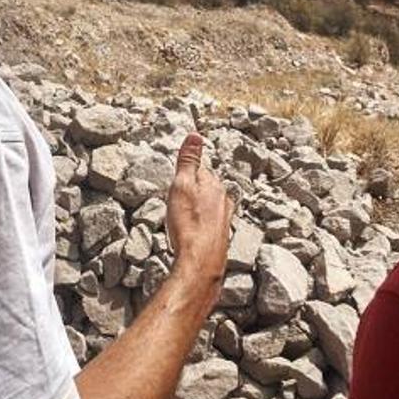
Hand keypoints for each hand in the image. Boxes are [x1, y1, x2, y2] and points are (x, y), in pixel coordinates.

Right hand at [164, 133, 234, 301]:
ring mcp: (224, 220)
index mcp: (214, 185)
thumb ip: (188, 161)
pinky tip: (191, 233)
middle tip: (175, 200)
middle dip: (191, 191)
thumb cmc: (189, 226)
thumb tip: (195, 134)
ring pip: (208, 207)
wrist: (200, 264)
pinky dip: (199, 225)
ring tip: (181, 217)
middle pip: (205, 188)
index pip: (198, 170)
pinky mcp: (221, 237)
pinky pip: (208, 224)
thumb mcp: (181, 186)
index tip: (174, 181)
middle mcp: (224, 200)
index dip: (183, 175)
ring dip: (195, 209)